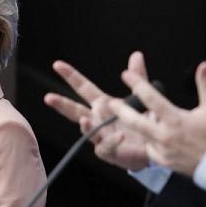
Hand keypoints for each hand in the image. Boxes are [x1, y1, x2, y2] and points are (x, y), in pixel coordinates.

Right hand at [43, 51, 151, 169]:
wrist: (156, 147)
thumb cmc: (144, 122)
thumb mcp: (142, 97)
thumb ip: (138, 78)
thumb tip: (137, 55)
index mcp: (103, 104)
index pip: (83, 87)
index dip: (70, 76)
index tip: (58, 65)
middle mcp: (97, 119)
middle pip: (75, 110)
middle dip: (61, 104)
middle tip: (49, 97)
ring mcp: (101, 136)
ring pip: (87, 131)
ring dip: (85, 126)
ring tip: (84, 119)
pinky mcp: (110, 152)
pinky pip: (107, 146)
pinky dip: (112, 140)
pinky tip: (120, 135)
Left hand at [109, 60, 205, 175]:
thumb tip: (203, 65)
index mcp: (176, 119)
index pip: (151, 99)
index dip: (137, 85)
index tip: (125, 75)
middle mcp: (165, 135)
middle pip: (135, 121)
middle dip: (120, 110)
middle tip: (110, 102)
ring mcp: (162, 150)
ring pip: (142, 134)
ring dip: (136, 125)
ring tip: (128, 116)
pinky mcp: (162, 161)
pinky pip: (150, 148)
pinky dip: (150, 140)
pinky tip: (156, 134)